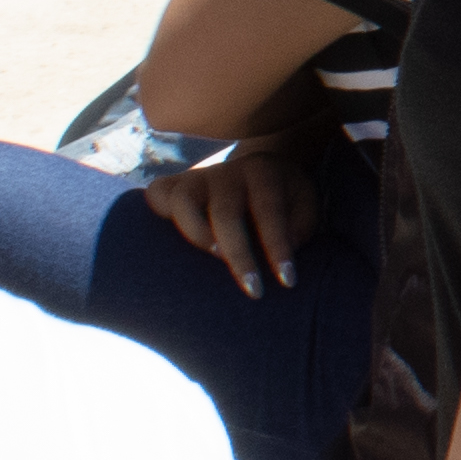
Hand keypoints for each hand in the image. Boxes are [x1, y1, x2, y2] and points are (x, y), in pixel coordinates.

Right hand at [140, 138, 324, 295]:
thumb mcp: (304, 203)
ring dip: (196, 235)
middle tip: (254, 290)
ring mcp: (196, 176)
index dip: (278, 247)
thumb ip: (301, 225)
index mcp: (263, 171)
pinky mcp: (173, 184)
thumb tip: (285, 250)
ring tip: (215, 260)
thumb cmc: (284, 196)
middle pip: (225, 213)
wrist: (256, 169)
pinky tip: (172, 244)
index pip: (269, 210)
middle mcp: (227, 171)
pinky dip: (160, 216)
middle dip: (239, 256)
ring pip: (182, 201)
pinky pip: (156, 195)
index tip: (288, 282)